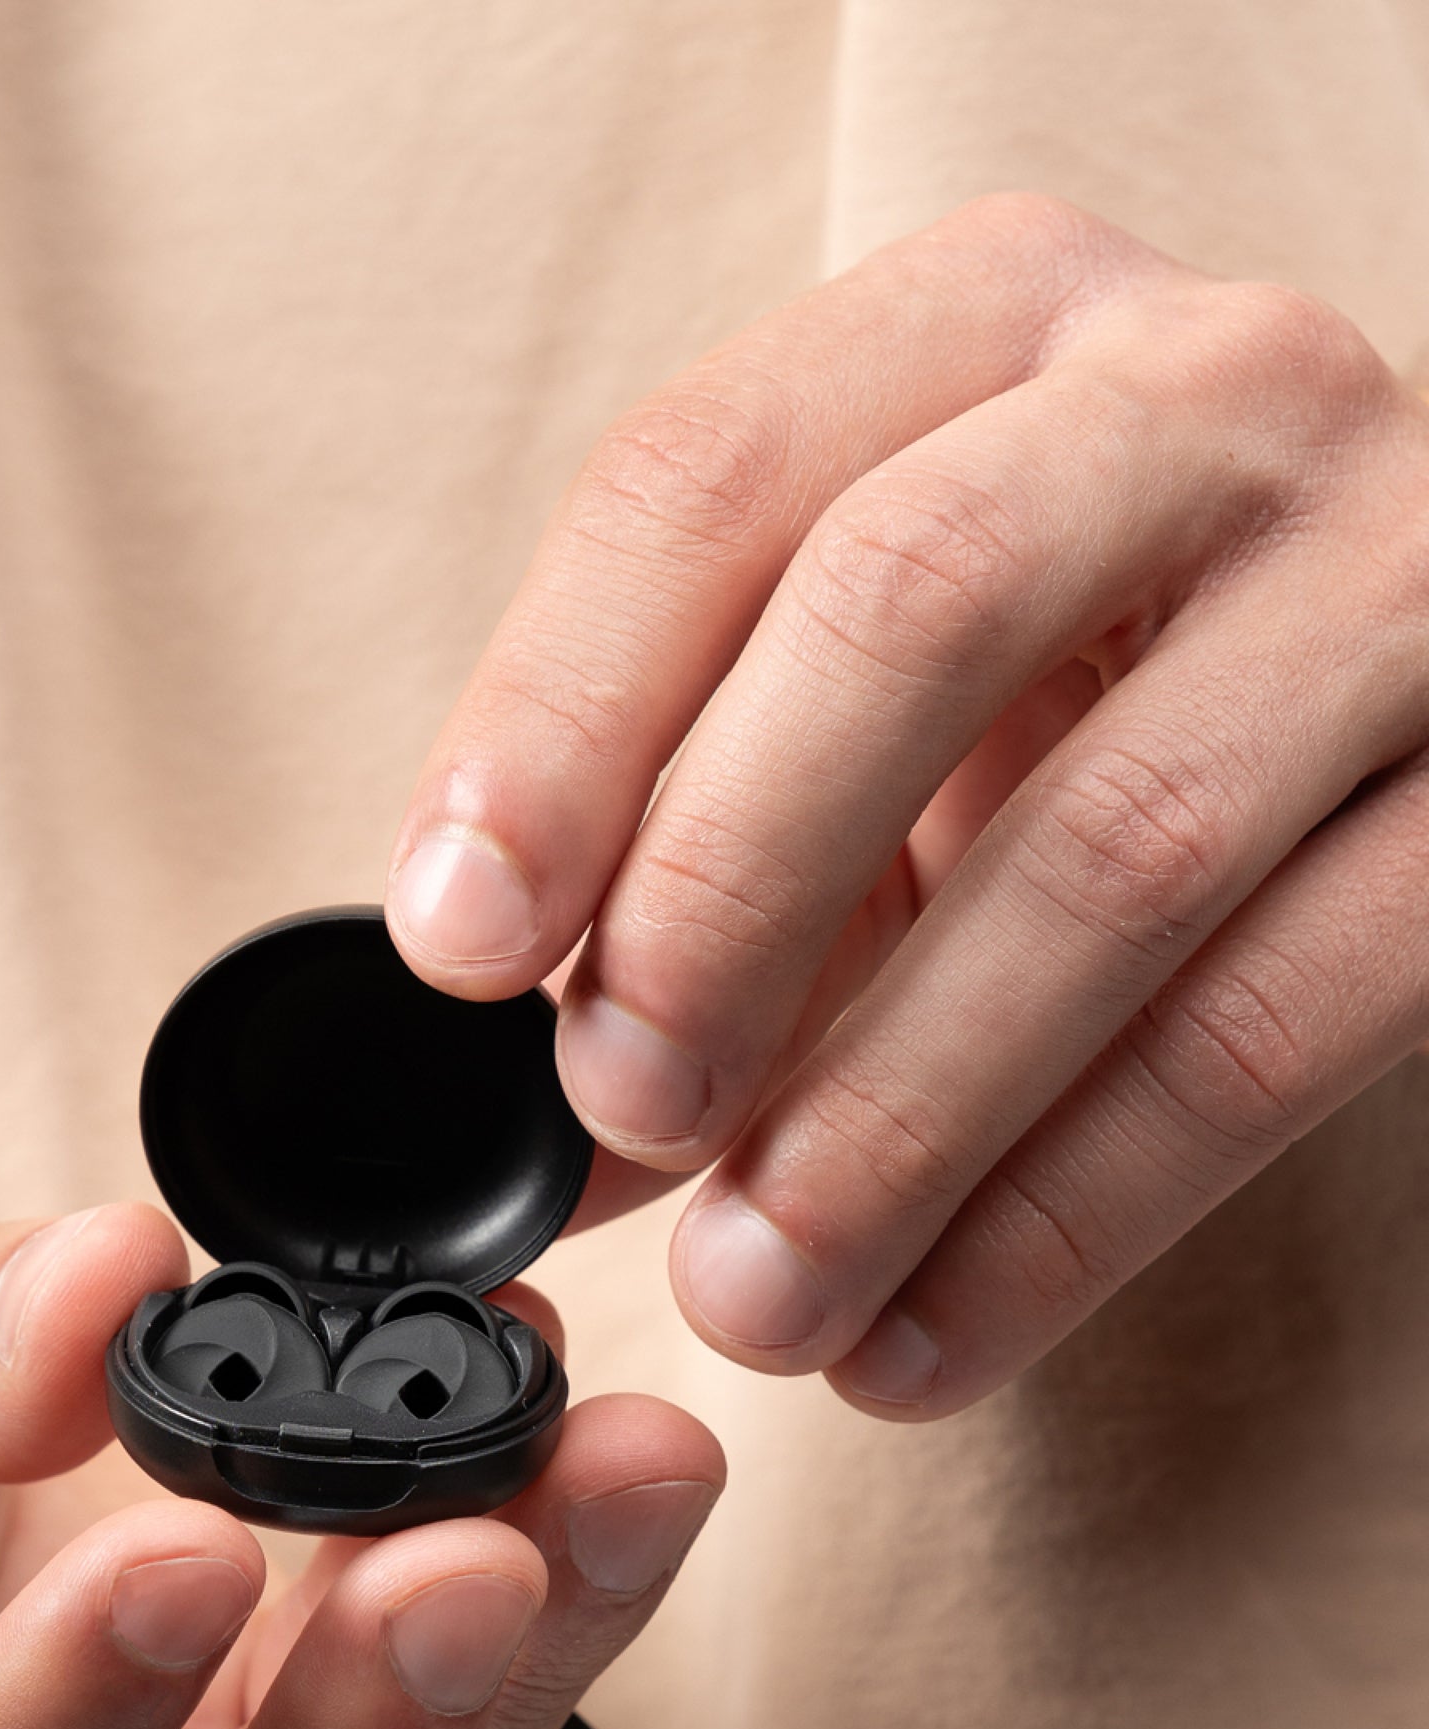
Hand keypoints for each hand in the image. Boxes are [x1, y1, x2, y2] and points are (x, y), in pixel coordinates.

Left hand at [385, 192, 1428, 1416]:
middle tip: (623, 1117)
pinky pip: (1274, 1031)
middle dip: (729, 895)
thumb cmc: (1077, 683)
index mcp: (980, 322)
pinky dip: (1071, 1219)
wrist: (1413, 667)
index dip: (556, 726)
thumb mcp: (875, 703)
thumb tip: (543, 1121)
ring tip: (761, 1299)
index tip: (459, 952)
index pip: (709, 480)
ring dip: (896, 1119)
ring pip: (1114, 850)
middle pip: (910, 609)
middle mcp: (1198, 395)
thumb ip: (693, 853)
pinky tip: (928, 1342)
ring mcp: (1389, 582)